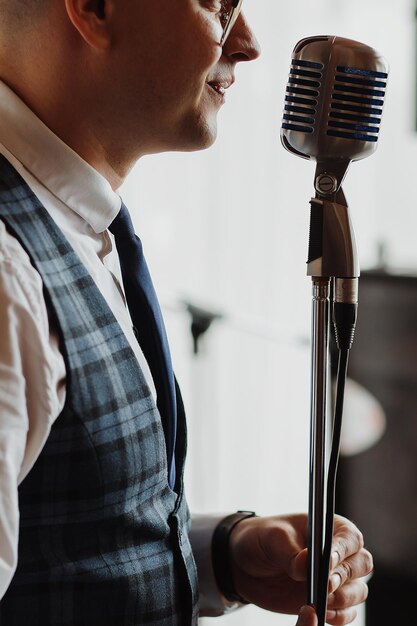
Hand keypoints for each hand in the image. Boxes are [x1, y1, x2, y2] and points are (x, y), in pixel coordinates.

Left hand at [229, 513, 371, 624]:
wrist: (247, 564)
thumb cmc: (263, 539)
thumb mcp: (272, 539)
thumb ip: (290, 553)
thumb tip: (305, 564)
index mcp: (329, 527)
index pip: (350, 537)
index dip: (343, 550)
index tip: (328, 562)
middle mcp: (338, 552)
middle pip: (362, 563)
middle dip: (346, 575)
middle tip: (326, 583)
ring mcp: (335, 577)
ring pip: (358, 590)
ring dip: (344, 598)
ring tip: (321, 599)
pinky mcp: (328, 600)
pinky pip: (347, 612)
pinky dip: (340, 616)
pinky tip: (323, 613)